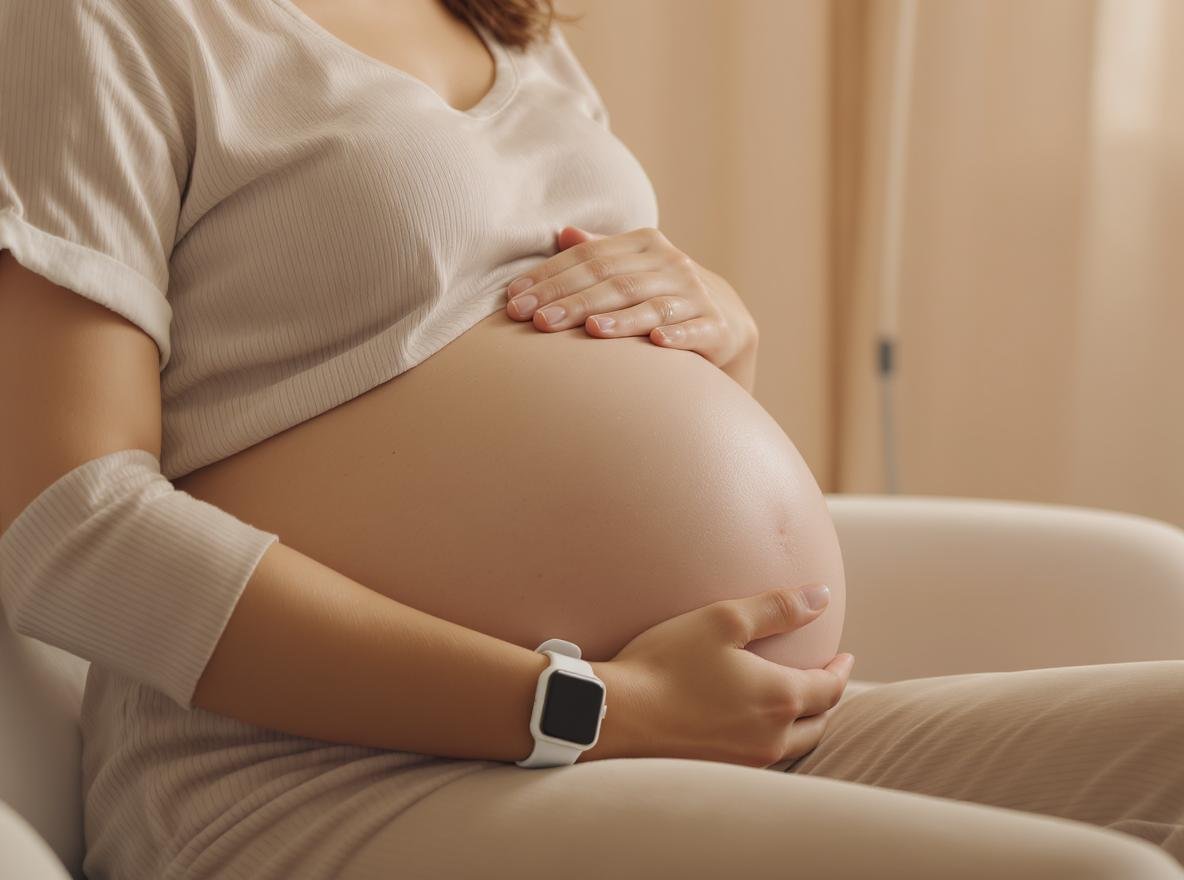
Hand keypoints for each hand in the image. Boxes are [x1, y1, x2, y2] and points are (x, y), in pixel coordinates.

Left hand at [505, 226, 758, 371]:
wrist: (726, 321)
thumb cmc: (663, 295)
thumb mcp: (633, 269)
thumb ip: (599, 253)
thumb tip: (561, 232)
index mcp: (645, 244)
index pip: (589, 259)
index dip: (550, 277)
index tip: (514, 299)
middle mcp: (671, 264)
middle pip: (613, 282)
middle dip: (571, 301)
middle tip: (535, 321)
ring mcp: (695, 295)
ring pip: (650, 305)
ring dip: (619, 319)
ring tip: (589, 330)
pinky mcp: (716, 326)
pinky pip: (693, 331)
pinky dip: (676, 336)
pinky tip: (655, 343)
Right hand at [581, 583, 854, 767]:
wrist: (617, 715)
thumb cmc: (668, 662)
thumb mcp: (723, 620)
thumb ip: (777, 608)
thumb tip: (821, 596)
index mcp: (780, 698)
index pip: (829, 689)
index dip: (841, 671)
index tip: (844, 657)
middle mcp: (771, 737)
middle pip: (818, 723)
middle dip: (828, 700)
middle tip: (827, 681)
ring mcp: (746, 760)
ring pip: (793, 746)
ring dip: (804, 724)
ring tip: (798, 705)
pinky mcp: (720, 769)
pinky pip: (764, 757)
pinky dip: (775, 739)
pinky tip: (757, 726)